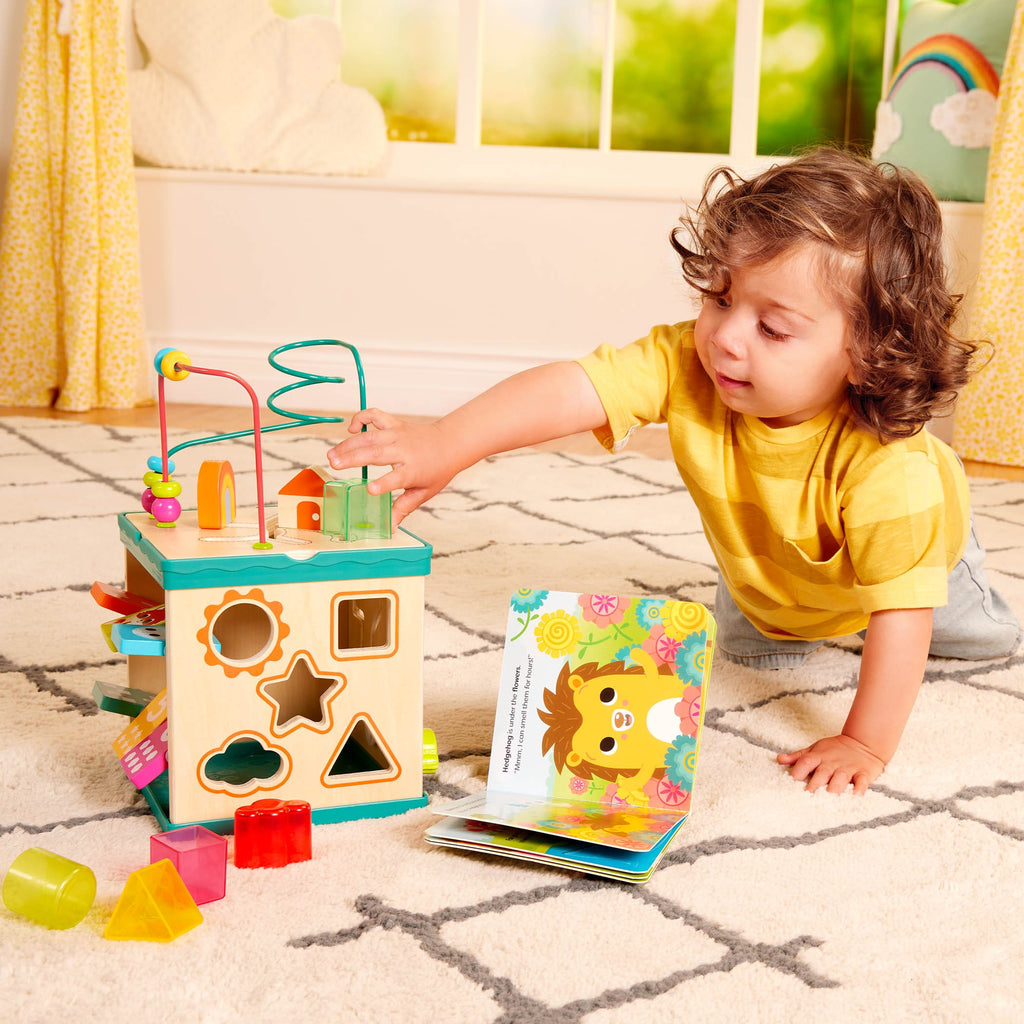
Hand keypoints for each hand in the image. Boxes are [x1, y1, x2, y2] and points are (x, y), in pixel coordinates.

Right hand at [326, 409, 459, 526]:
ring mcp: (398, 435)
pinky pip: (375, 415)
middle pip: (376, 453)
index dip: (383, 484)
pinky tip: (350, 429)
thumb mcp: (424, 492)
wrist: (449, 443)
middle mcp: (404, 450)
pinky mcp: (395, 424)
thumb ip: (404, 507)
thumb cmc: (437, 470)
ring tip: (332, 455)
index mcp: (413, 470)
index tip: (370, 490)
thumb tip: (390, 527)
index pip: (397, 478)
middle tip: (334, 464)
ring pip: (370, 436)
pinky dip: (361, 418)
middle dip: (353, 458)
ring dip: (349, 443)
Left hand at [777, 734, 885, 794]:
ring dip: (834, 788)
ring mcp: (848, 768)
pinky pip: (862, 781)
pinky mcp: (863, 773)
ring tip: (829, 798)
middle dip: (814, 785)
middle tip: (807, 797)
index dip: (797, 772)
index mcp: (818, 756)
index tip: (790, 785)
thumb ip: (797, 757)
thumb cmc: (834, 749)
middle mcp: (832, 762)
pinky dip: (859, 788)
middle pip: (821, 773)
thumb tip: (779, 759)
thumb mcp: (814, 749)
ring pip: (840, 778)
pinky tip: (855, 796)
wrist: (862, 742)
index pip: (805, 762)